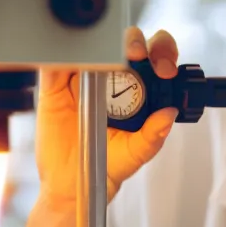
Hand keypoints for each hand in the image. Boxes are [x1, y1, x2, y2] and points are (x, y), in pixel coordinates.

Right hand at [35, 26, 179, 207]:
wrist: (72, 184)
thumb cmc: (106, 166)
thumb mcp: (135, 153)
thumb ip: (153, 135)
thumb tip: (169, 115)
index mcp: (137, 90)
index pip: (154, 59)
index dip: (162, 54)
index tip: (166, 68)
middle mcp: (112, 78)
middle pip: (126, 43)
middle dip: (136, 42)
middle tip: (139, 56)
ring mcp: (83, 77)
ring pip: (94, 45)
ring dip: (103, 42)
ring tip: (113, 57)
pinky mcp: (56, 84)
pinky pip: (57, 61)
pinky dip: (65, 54)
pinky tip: (78, 59)